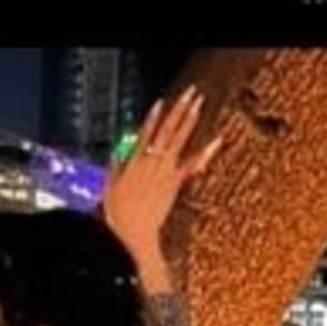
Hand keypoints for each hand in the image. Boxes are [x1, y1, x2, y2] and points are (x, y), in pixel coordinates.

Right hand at [103, 86, 224, 268]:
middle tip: (190, 93)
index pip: (145, 132)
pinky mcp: (175, 182)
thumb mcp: (110, 187)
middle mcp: (151, 161)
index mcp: (134, 160)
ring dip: (190, 118)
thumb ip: (115, 166)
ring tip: (199, 103)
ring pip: (179, 138)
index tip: (161, 102)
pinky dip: (205, 152)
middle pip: (167, 129)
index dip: (153, 116)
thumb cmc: (120, 216)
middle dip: (179, 108)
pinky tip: (216, 140)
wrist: (133, 233)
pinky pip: (192, 163)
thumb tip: (117, 153)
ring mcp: (164, 170)